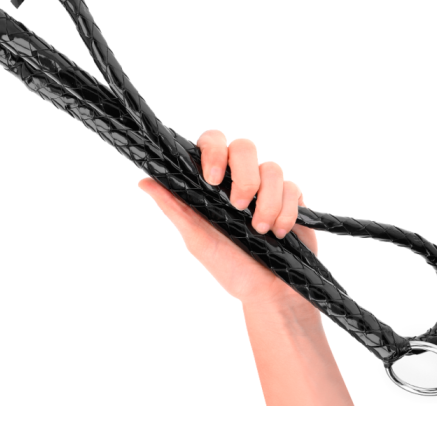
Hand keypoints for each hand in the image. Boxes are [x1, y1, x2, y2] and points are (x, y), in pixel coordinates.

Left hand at [138, 129, 320, 324]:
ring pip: (272, 168)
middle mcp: (240, 178)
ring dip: (267, 201)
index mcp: (214, 182)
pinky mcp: (291, 198)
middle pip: (245, 146)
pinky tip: (280, 232)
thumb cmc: (230, 266)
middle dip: (244, 176)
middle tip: (239, 206)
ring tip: (261, 230)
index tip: (211, 178)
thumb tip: (144, 182)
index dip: (213, 150)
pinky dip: (286, 211)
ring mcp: (267, 187)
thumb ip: (175, 208)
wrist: (268, 293)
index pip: (213, 142)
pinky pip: (292, 188)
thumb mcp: (197, 239)